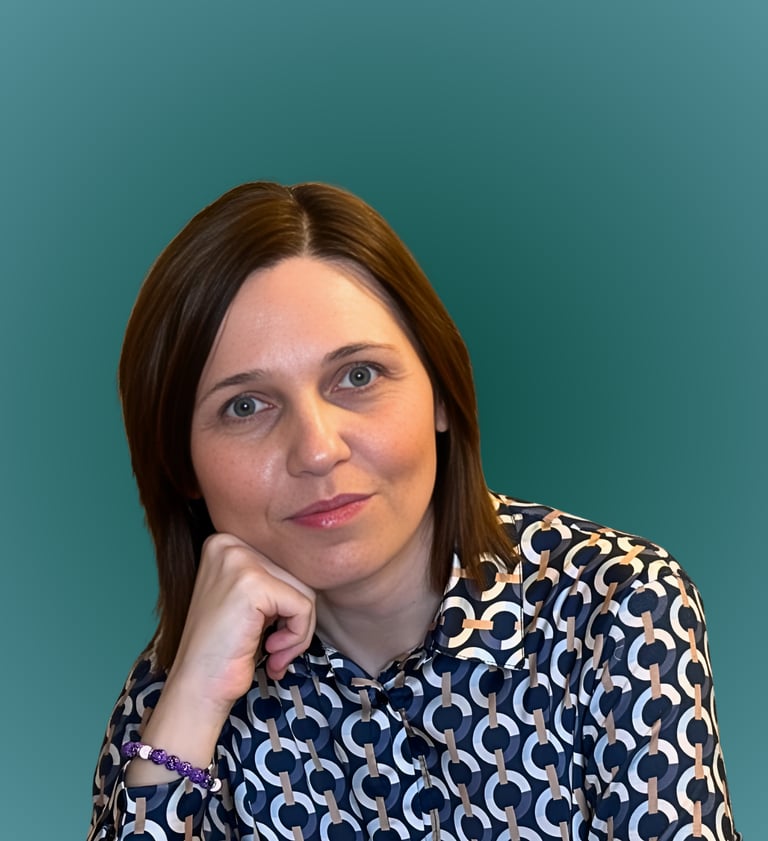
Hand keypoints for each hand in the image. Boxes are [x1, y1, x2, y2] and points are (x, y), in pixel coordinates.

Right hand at [126, 534, 314, 786]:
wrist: (198, 687)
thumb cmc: (225, 648)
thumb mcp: (246, 597)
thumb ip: (272, 576)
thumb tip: (315, 564)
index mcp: (224, 542)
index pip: (284, 565)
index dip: (285, 605)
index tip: (267, 632)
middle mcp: (228, 543)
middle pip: (296, 576)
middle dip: (295, 619)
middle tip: (275, 649)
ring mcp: (239, 561)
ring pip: (305, 591)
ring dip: (298, 631)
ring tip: (274, 652)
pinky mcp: (253, 585)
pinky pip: (303, 607)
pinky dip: (298, 636)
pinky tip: (272, 652)